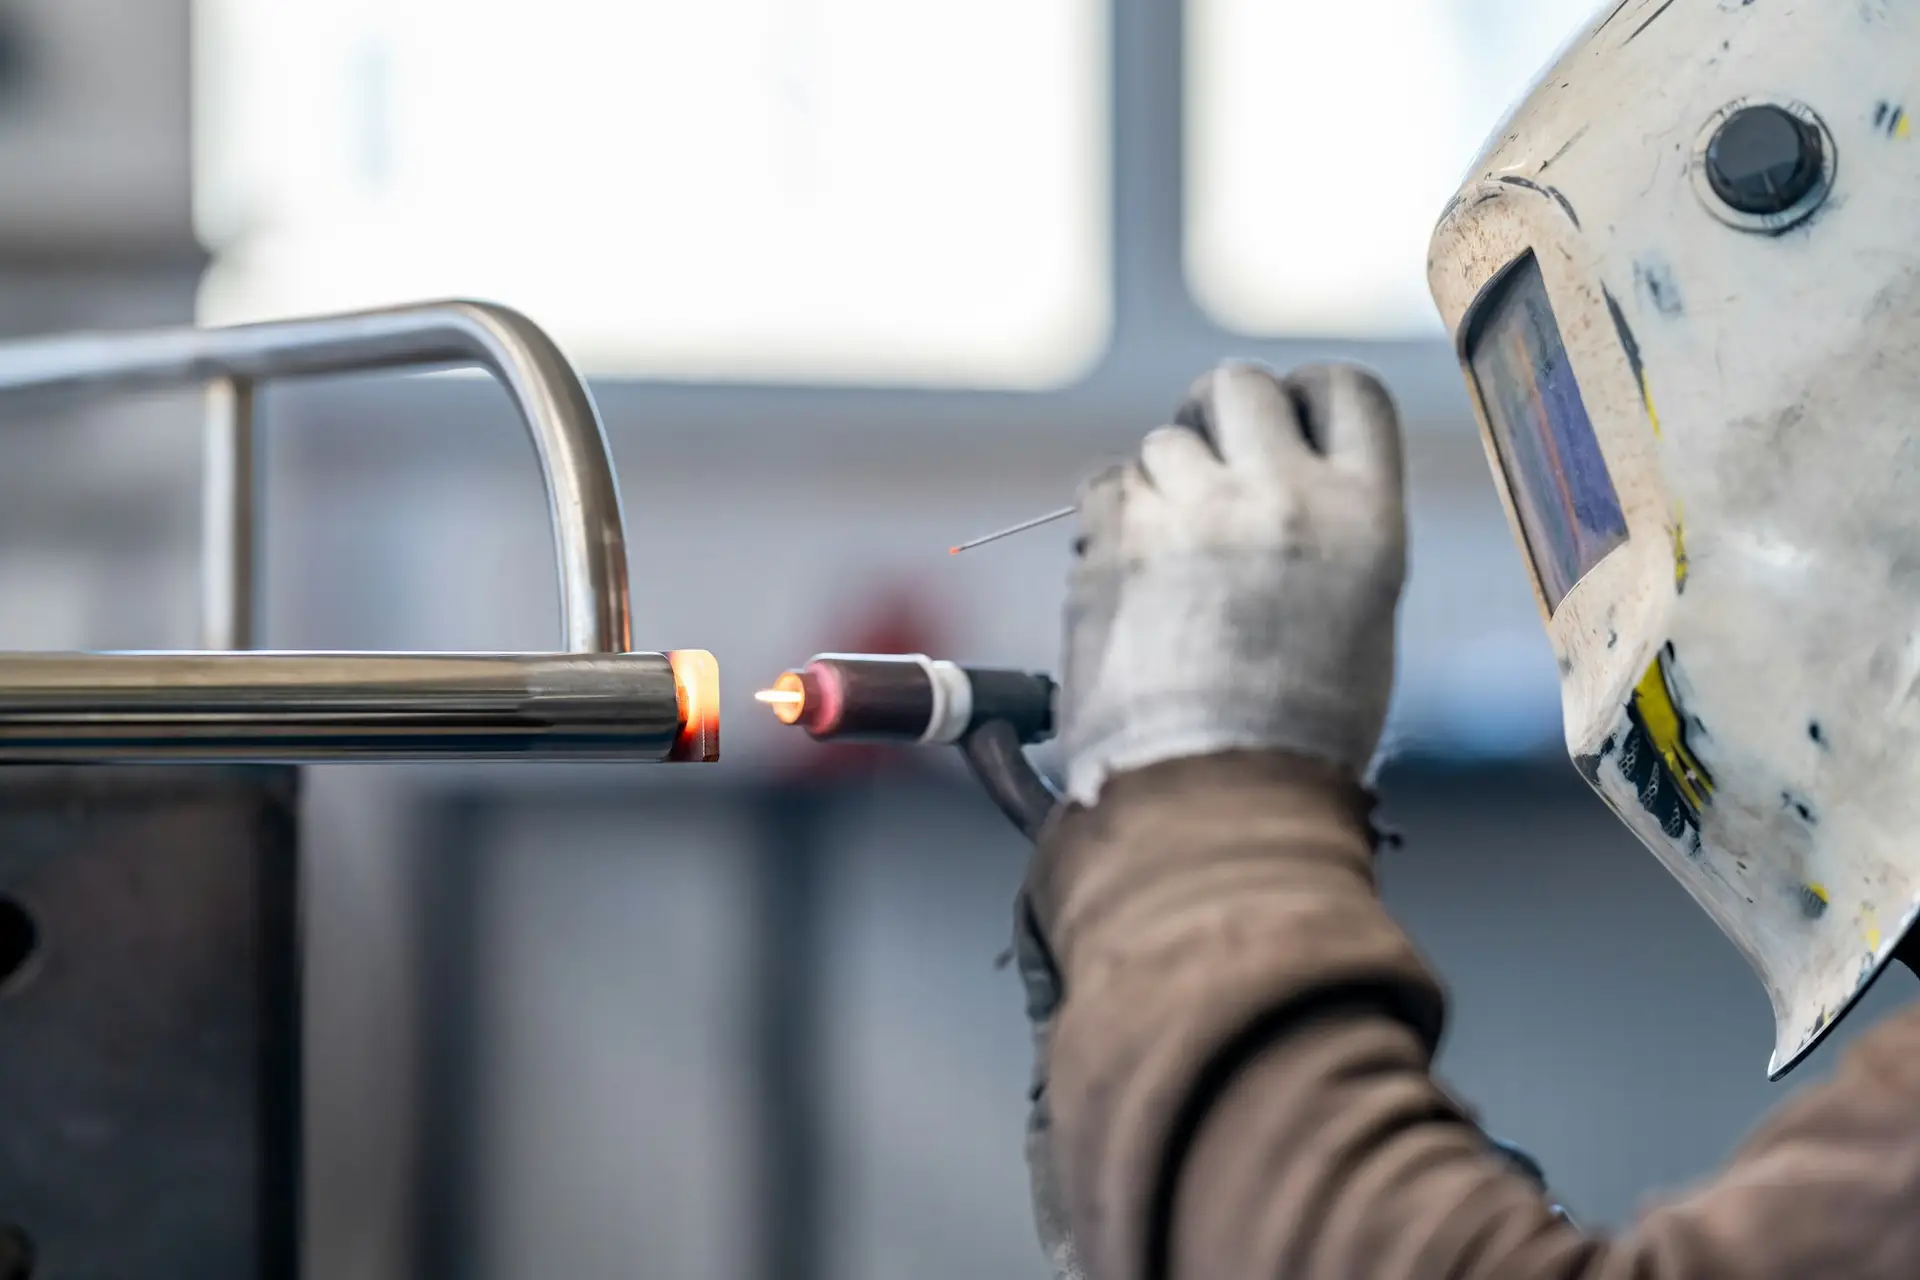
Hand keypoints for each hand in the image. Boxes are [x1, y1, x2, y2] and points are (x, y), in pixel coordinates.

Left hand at [1059, 360, 1407, 806]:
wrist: (1213, 803)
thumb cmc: (1293, 738)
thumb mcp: (1357, 618)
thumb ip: (1323, 529)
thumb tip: (1273, 477)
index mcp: (1363, 515)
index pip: (1342, 391)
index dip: (1304, 398)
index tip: (1280, 425)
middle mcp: (1280, 495)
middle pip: (1237, 386)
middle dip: (1215, 417)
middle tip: (1207, 470)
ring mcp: (1191, 512)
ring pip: (1161, 443)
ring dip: (1161, 486)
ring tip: (1170, 568)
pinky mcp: (1114, 540)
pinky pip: (1106, 485)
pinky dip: (1111, 518)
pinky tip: (1129, 578)